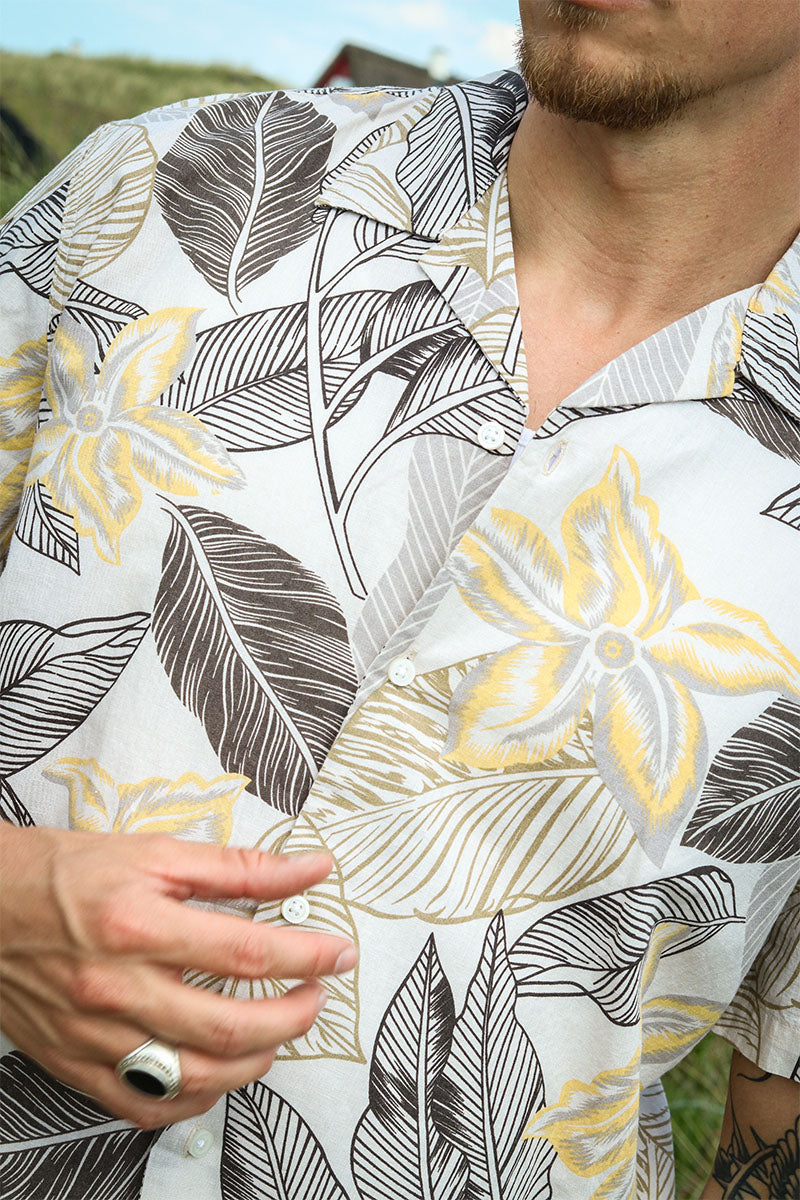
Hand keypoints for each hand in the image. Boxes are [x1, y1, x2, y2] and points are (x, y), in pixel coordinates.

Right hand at [0, 824, 355, 1127]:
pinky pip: (145, 1106)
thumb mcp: (155, 852)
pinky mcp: (76, 1064)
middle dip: (293, 1016)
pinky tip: (220, 1071)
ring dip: (255, 1062)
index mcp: (139, 925)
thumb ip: (239, 867)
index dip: (306, 957)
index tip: (338, 954)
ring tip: (278, 1033)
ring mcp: (94, 1036)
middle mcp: (116, 988)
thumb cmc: (68, 873)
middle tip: (316, 996)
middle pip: (228, 1027)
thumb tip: (312, 868)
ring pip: (194, 1077)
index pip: (246, 954)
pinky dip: (196, 1098)